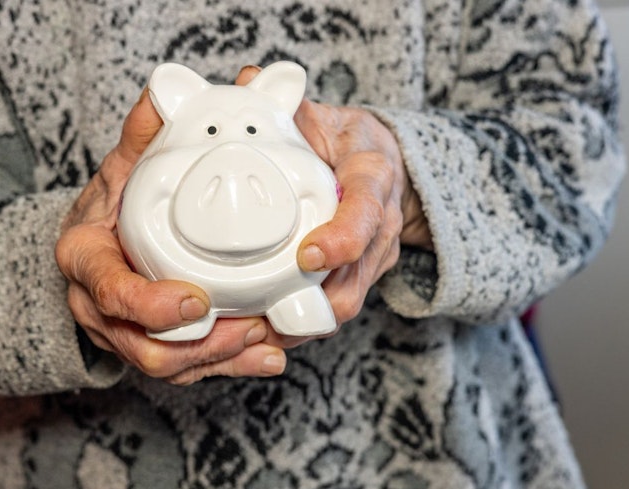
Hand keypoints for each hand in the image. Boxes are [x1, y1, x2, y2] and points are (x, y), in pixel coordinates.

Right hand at [55, 87, 286, 384]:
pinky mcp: (150, 345)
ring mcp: (122, 331)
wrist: (104, 233)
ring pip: (166, 365)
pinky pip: (185, 368)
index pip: (109, 290)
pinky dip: (226, 365)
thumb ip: (146, 130)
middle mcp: (96, 304)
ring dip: (218, 358)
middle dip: (199, 344)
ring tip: (264, 340)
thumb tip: (167, 88)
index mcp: (86, 257)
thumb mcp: (125, 161)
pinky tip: (264, 356)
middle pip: (142, 344)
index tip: (197, 299)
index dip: (151, 304)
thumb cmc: (116, 199)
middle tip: (249, 324)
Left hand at [269, 98, 429, 347]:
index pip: (368, 210)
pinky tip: (264, 332)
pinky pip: (334, 308)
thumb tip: (247, 81)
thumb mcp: (325, 117)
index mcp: (375, 178)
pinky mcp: (360, 276)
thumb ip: (288, 106)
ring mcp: (374, 256)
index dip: (343, 237)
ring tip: (258, 333)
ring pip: (346, 301)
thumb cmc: (347, 141)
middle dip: (316, 302)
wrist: (381, 166)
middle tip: (268, 315)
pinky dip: (302, 324)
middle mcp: (381, 224)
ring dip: (305, 323)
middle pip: (358, 274)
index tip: (309, 256)